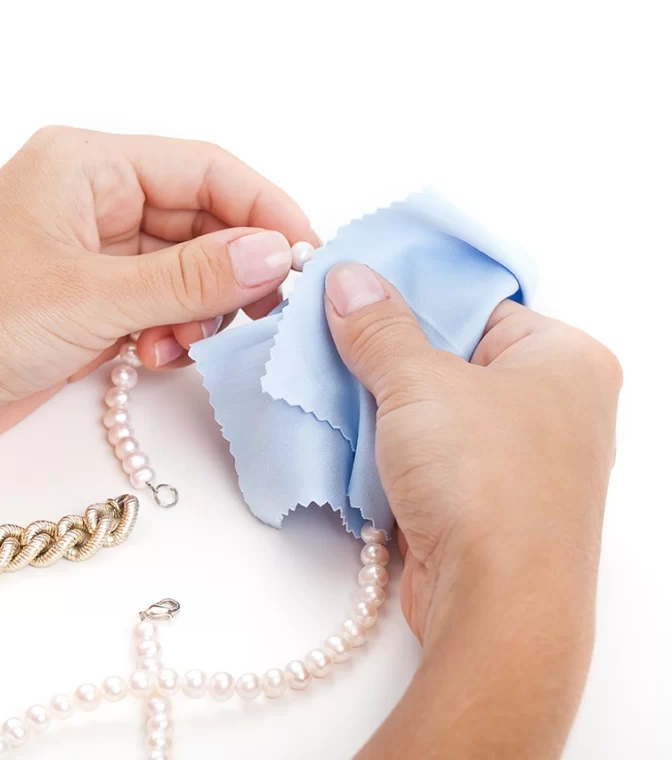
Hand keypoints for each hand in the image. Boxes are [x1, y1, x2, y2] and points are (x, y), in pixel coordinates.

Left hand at [0, 127, 316, 469]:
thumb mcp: (90, 297)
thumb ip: (190, 278)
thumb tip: (274, 255)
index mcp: (90, 168)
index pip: (207, 170)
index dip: (265, 209)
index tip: (306, 255)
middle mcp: (98, 205)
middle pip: (203, 222)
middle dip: (238, 267)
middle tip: (269, 310)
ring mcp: (97, 259)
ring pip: (187, 271)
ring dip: (203, 309)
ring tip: (185, 342)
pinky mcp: (94, 306)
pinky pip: (163, 308)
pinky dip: (176, 332)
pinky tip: (159, 356)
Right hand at [324, 262, 621, 757]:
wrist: (494, 606)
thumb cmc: (485, 480)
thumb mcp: (422, 382)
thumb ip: (379, 328)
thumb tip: (348, 281)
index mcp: (563, 359)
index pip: (476, 303)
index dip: (411, 294)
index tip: (353, 287)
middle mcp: (549, 405)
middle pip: (449, 355)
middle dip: (386, 351)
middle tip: (327, 329)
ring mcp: (514, 456)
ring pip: (431, 407)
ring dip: (379, 400)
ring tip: (323, 375)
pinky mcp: (479, 497)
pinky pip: (425, 450)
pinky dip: (386, 441)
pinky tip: (342, 427)